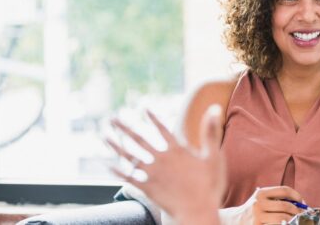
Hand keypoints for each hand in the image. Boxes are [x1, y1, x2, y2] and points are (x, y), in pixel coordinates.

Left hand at [106, 105, 224, 224]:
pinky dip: (118, 171)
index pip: (162, 129)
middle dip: (124, 128)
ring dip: (116, 146)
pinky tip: (108, 165)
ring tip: (104, 136)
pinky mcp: (148, 189)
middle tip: (112, 118)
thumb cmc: (209, 186)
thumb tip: (214, 107)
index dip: (153, 118)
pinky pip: (129, 178)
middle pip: (139, 140)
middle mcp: (162, 159)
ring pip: (129, 157)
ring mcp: (153, 174)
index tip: (144, 109)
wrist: (198, 212)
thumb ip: (210, 131)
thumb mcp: (213, 155)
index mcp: (177, 150)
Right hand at [238, 185, 304, 224]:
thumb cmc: (253, 210)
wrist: (236, 221)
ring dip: (294, 220)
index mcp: (261, 193)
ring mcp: (258, 217)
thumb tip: (298, 202)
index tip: (303, 202)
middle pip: (285, 205)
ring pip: (282, 218)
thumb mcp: (261, 199)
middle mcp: (259, 203)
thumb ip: (275, 198)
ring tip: (298, 221)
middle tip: (304, 214)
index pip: (284, 190)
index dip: (296, 195)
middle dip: (298, 211)